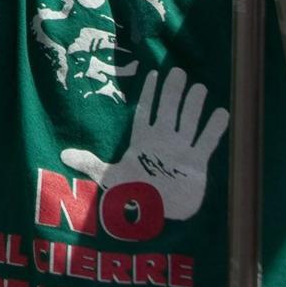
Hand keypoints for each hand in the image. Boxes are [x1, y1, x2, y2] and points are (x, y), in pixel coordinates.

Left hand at [59, 67, 227, 221]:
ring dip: (194, 106)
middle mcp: (163, 141)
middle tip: (179, 70)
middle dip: (173, 92)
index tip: (155, 74)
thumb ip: (90, 163)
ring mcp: (181, 150)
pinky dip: (214, 128)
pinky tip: (222, 112)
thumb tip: (63, 155)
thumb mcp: (109, 178)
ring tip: (199, 87)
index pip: (146, 111)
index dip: (150, 93)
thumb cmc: (132, 195)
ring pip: (189, 122)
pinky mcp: (197, 164)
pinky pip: (207, 142)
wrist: (156, 216)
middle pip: (169, 110)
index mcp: (142, 140)